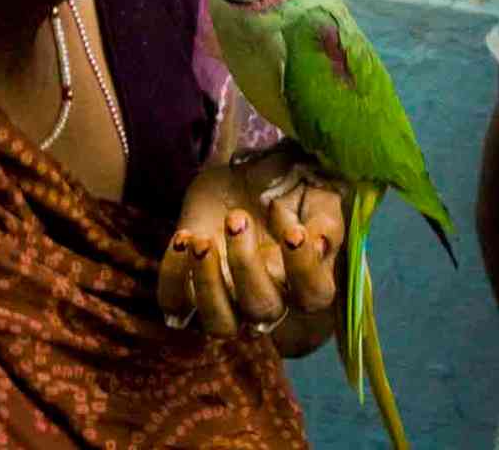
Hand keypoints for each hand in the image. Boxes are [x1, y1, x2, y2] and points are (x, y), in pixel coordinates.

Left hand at [157, 146, 343, 354]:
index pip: (313, 296)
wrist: (244, 172)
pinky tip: (184, 237)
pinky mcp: (190, 290)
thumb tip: (319, 244)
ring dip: (208, 285)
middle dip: (247, 265)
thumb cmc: (286, 185)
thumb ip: (325, 219)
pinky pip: (176, 307)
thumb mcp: (314, 192)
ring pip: (220, 325)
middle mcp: (269, 299)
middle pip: (263, 312)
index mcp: (304, 279)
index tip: (294, 231)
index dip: (304, 270)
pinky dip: (174, 278)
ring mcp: (227, 300)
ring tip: (202, 240)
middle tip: (237, 218)